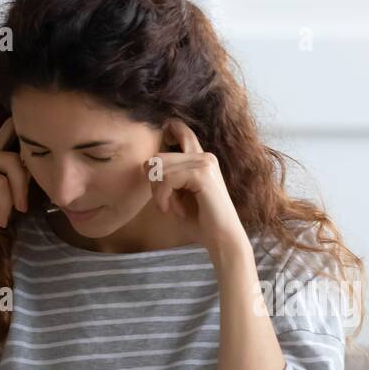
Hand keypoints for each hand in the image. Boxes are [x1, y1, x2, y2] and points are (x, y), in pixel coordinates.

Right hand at [0, 116, 29, 252]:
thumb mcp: (6, 197)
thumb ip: (17, 179)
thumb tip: (34, 166)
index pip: (3, 135)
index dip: (14, 126)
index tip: (21, 116)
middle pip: (10, 162)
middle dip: (20, 190)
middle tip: (20, 209)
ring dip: (4, 205)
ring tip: (2, 218)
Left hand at [146, 119, 246, 256]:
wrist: (222, 238)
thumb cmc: (200, 220)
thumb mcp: (178, 195)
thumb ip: (166, 177)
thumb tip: (146, 164)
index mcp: (200, 158)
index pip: (182, 131)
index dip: (167, 131)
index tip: (159, 152)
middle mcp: (205, 156)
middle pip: (159, 156)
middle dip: (153, 181)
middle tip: (162, 201)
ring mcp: (205, 163)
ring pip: (161, 167)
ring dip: (157, 192)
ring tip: (168, 207)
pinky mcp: (202, 174)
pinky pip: (167, 179)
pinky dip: (162, 196)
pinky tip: (168, 209)